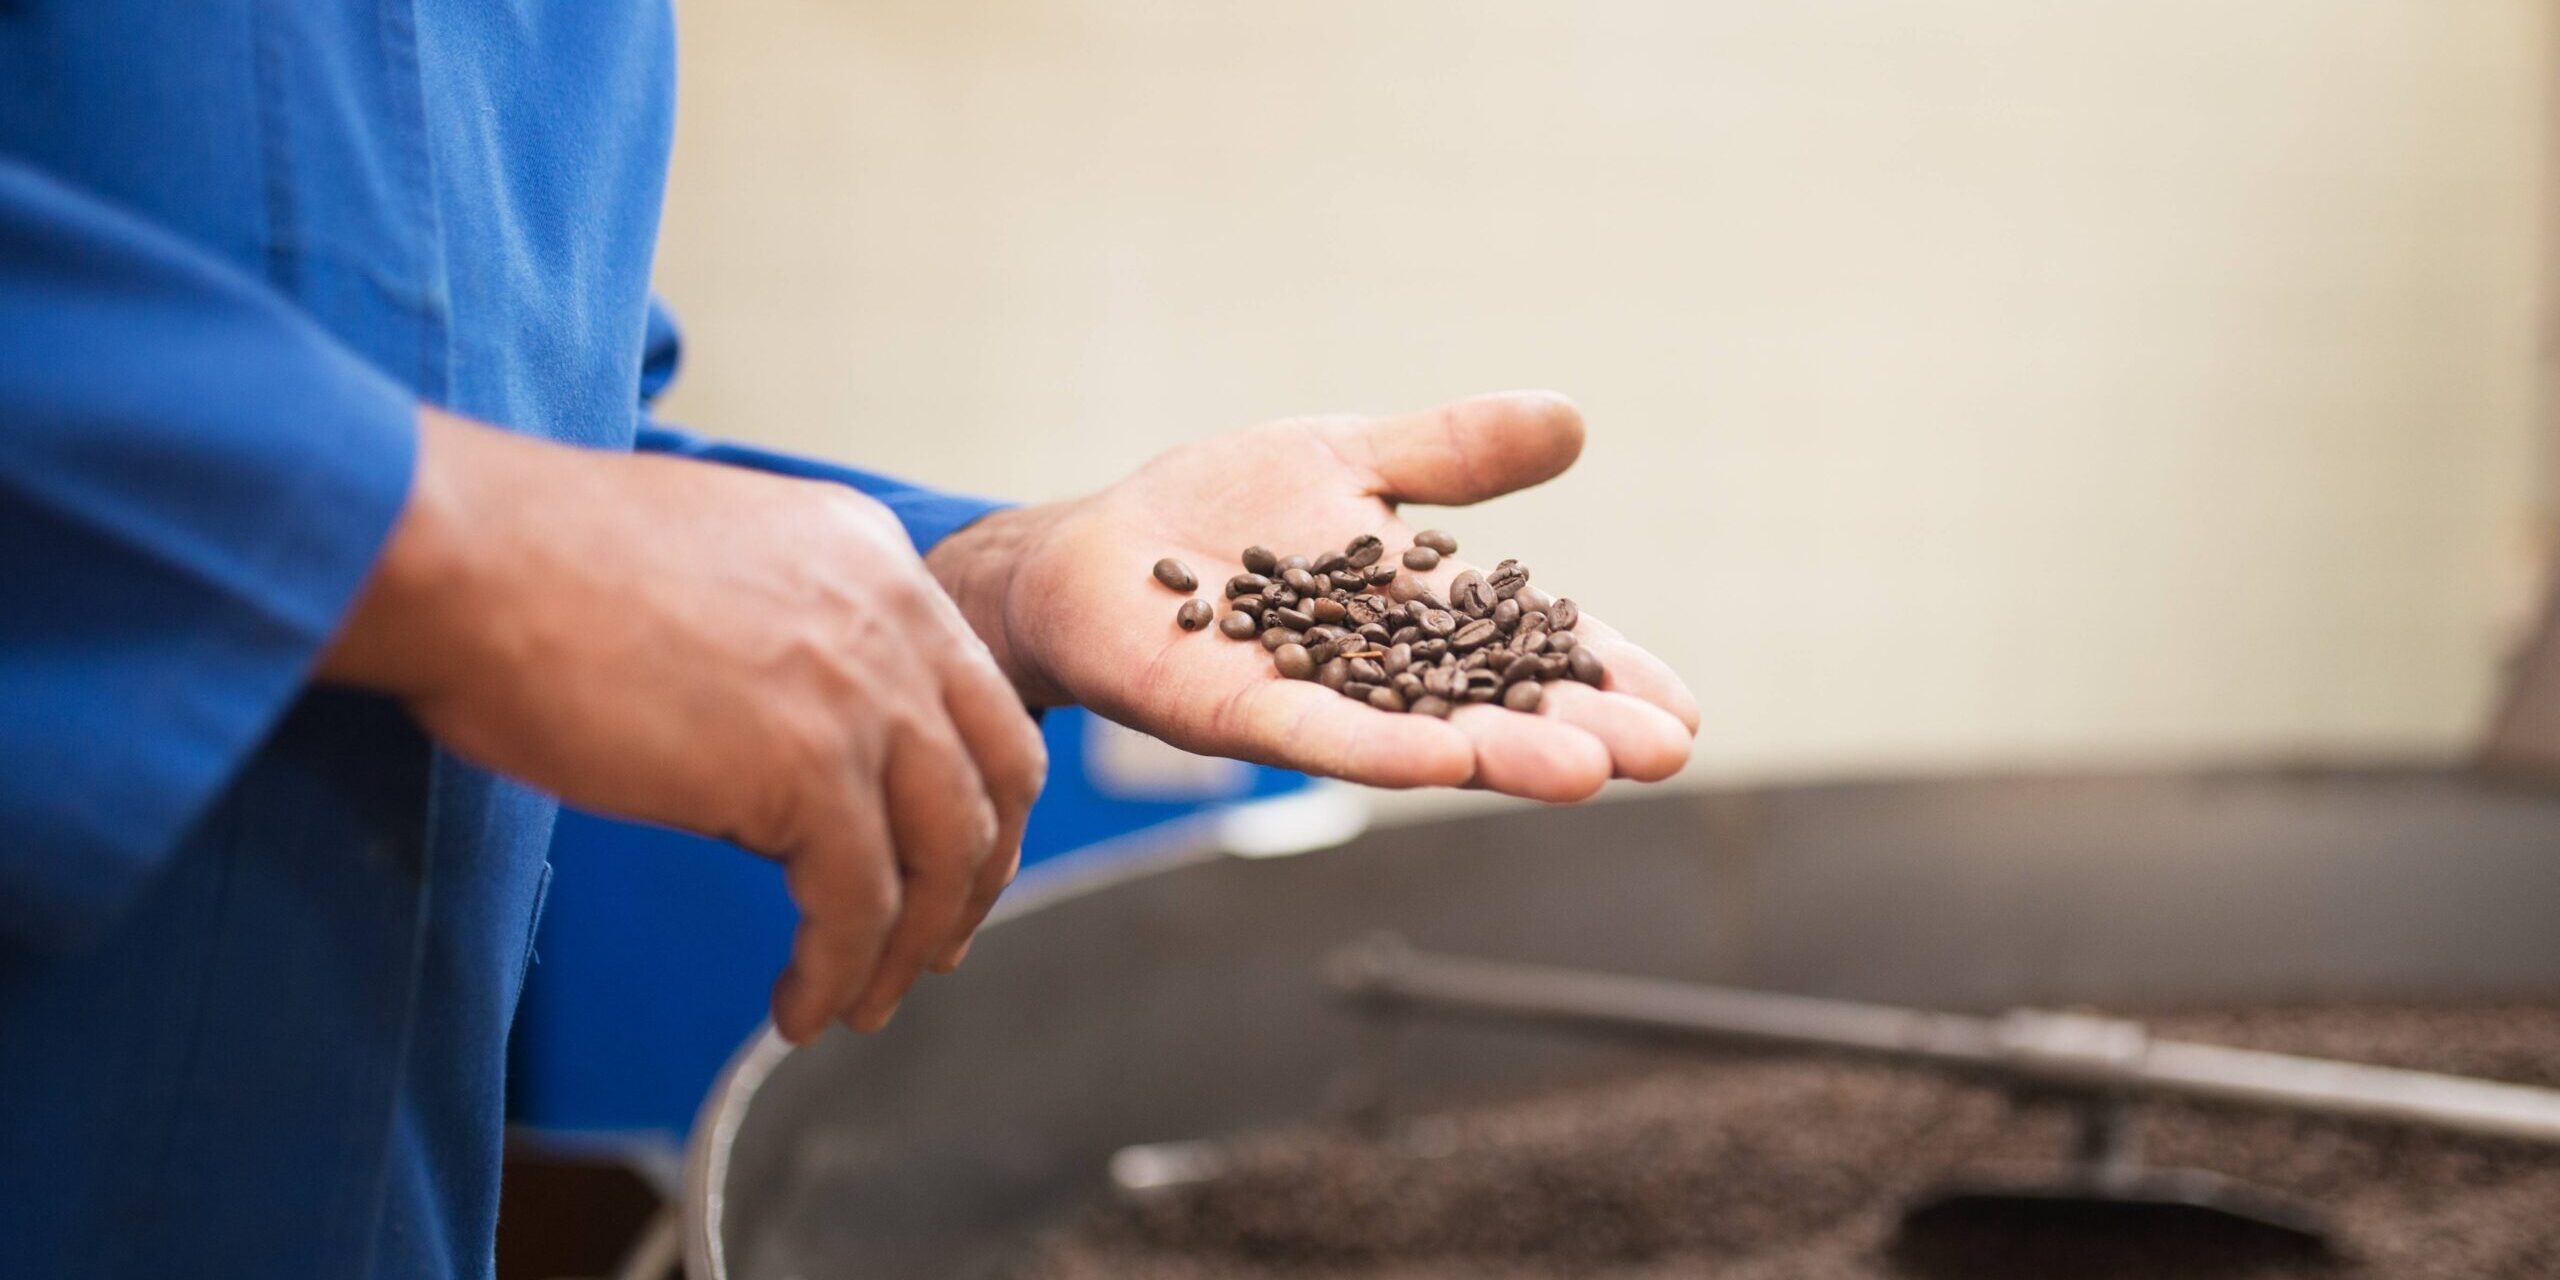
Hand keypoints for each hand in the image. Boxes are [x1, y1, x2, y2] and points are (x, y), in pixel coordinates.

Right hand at [321, 408, 1046, 1041]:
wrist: (465, 556)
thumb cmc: (532, 564)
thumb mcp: (715, 568)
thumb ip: (784, 640)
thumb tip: (782, 757)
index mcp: (872, 555)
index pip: (973, 689)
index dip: (971, 789)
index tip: (946, 858)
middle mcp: (893, 613)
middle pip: (997, 772)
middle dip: (978, 874)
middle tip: (936, 946)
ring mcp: (861, 689)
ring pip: (943, 852)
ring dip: (910, 946)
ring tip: (860, 1003)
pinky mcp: (808, 768)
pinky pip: (860, 904)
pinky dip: (837, 971)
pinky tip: (798, 1007)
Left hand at [932, 391, 1696, 808]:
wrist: (1092, 549)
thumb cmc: (1224, 510)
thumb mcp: (1353, 459)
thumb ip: (1455, 453)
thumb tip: (1572, 417)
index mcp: (1423, 616)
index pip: (1533, 649)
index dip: (1606, 676)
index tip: (1684, 712)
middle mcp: (1381, 674)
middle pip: (1497, 707)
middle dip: (1578, 729)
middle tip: (1665, 754)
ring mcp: (1312, 699)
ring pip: (1422, 734)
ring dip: (1502, 755)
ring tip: (1585, 770)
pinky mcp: (1233, 710)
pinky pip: (1314, 736)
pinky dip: (1378, 748)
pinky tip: (1441, 762)